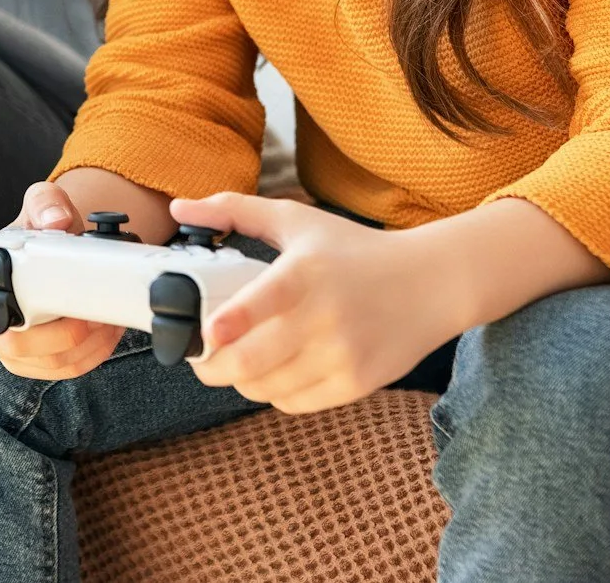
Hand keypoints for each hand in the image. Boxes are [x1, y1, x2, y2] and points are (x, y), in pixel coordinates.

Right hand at [0, 182, 126, 380]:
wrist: (64, 251)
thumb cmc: (43, 230)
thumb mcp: (43, 203)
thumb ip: (46, 202)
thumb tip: (57, 222)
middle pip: (5, 343)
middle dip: (52, 337)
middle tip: (86, 317)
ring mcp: (14, 343)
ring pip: (42, 362)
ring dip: (81, 346)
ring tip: (104, 319)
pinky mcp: (40, 360)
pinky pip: (65, 370)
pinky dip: (93, 355)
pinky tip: (106, 331)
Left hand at [172, 191, 464, 413]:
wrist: (431, 283)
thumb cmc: (354, 249)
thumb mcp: (297, 220)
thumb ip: (234, 210)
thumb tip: (177, 206)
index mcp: (306, 272)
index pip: (264, 302)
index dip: (230, 323)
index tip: (206, 334)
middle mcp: (326, 317)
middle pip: (252, 361)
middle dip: (213, 367)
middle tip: (202, 359)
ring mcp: (343, 355)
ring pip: (266, 388)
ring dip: (242, 380)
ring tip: (238, 363)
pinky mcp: (357, 383)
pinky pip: (294, 403)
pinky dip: (274, 393)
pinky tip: (274, 372)